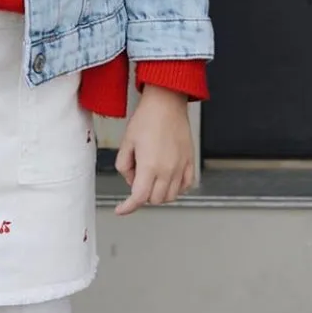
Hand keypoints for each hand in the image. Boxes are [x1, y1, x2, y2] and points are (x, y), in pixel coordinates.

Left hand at [114, 86, 194, 215]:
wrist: (166, 103)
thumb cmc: (147, 118)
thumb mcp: (126, 142)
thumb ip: (124, 166)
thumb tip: (131, 180)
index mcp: (149, 166)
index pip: (139, 198)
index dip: (128, 207)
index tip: (121, 210)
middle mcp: (168, 170)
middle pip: (155, 200)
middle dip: (143, 196)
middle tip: (137, 179)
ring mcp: (181, 167)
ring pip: (171, 196)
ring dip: (159, 194)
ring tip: (152, 178)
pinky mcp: (190, 161)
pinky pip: (186, 185)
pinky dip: (176, 188)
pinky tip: (168, 180)